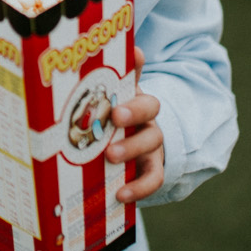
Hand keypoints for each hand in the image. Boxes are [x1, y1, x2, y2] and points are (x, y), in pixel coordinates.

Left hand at [107, 46, 163, 202]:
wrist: (123, 152)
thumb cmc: (105, 122)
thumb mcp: (100, 105)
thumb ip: (97, 86)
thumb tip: (98, 56)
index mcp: (130, 95)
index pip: (136, 74)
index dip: (136, 67)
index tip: (132, 57)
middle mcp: (145, 116)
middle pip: (149, 107)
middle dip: (133, 111)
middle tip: (114, 117)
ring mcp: (151, 142)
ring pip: (152, 141)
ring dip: (132, 147)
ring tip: (110, 156)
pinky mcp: (151, 167)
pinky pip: (153, 177)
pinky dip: (140, 187)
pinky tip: (122, 195)